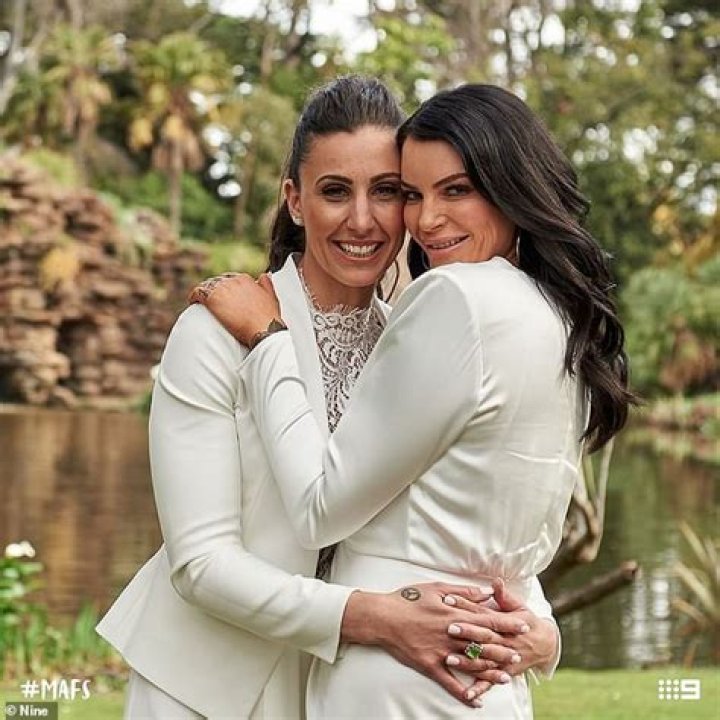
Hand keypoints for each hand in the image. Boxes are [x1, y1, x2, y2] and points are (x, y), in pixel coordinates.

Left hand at [189, 273, 281, 345]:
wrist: (263, 329)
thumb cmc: (268, 318)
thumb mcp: (271, 296)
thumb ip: (266, 283)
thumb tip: (263, 275)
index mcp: (245, 279)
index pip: (230, 279)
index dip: (225, 288)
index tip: (223, 296)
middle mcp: (233, 281)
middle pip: (217, 281)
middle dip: (214, 289)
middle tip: (211, 301)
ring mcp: (223, 289)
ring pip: (207, 285)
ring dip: (204, 292)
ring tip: (200, 301)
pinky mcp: (213, 299)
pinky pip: (198, 293)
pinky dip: (194, 296)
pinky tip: (194, 302)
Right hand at [341, 582, 531, 708]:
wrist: (384, 617)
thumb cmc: (409, 599)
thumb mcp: (438, 587)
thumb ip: (464, 591)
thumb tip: (486, 591)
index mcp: (455, 613)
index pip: (488, 620)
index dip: (507, 624)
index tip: (523, 626)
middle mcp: (451, 634)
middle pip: (483, 644)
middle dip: (504, 649)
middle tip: (520, 655)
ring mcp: (441, 651)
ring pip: (471, 664)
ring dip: (490, 671)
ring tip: (506, 677)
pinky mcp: (430, 665)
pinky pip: (449, 682)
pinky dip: (463, 693)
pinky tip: (475, 701)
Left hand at [444, 579, 558, 700]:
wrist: (545, 644)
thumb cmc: (526, 620)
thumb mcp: (518, 605)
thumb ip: (504, 595)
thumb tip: (496, 581)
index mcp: (506, 622)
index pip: (483, 612)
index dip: (466, 605)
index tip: (449, 599)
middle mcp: (506, 641)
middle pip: (484, 636)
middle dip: (467, 632)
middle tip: (449, 627)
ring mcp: (505, 658)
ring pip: (485, 660)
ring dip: (468, 661)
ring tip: (449, 659)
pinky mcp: (505, 672)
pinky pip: (491, 682)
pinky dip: (480, 689)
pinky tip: (467, 695)